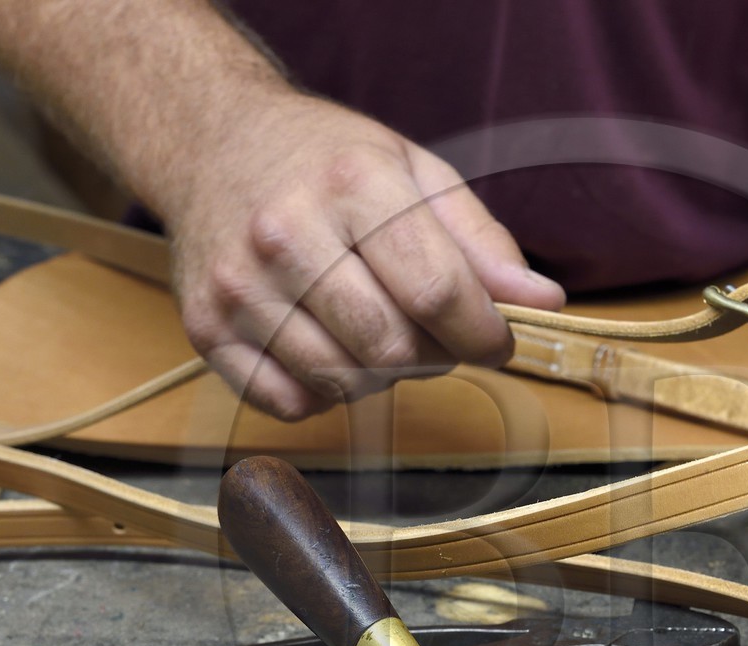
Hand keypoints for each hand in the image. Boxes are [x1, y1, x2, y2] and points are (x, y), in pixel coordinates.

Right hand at [165, 90, 564, 419]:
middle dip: (434, 356)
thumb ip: (480, 241)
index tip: (495, 340)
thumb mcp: (414, 173)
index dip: (482, 333)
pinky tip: (328, 346)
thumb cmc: (326, 162)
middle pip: (392, 347)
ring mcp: (238, 285)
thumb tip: (541, 302)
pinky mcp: (206, 328)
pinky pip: (291, 402)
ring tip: (379, 331)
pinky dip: (325, 391)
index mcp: (351, 183)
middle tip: (434, 333)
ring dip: (381, 376)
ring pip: (344, 382)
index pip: (436, 291)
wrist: (210, 141)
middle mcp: (285, 233)